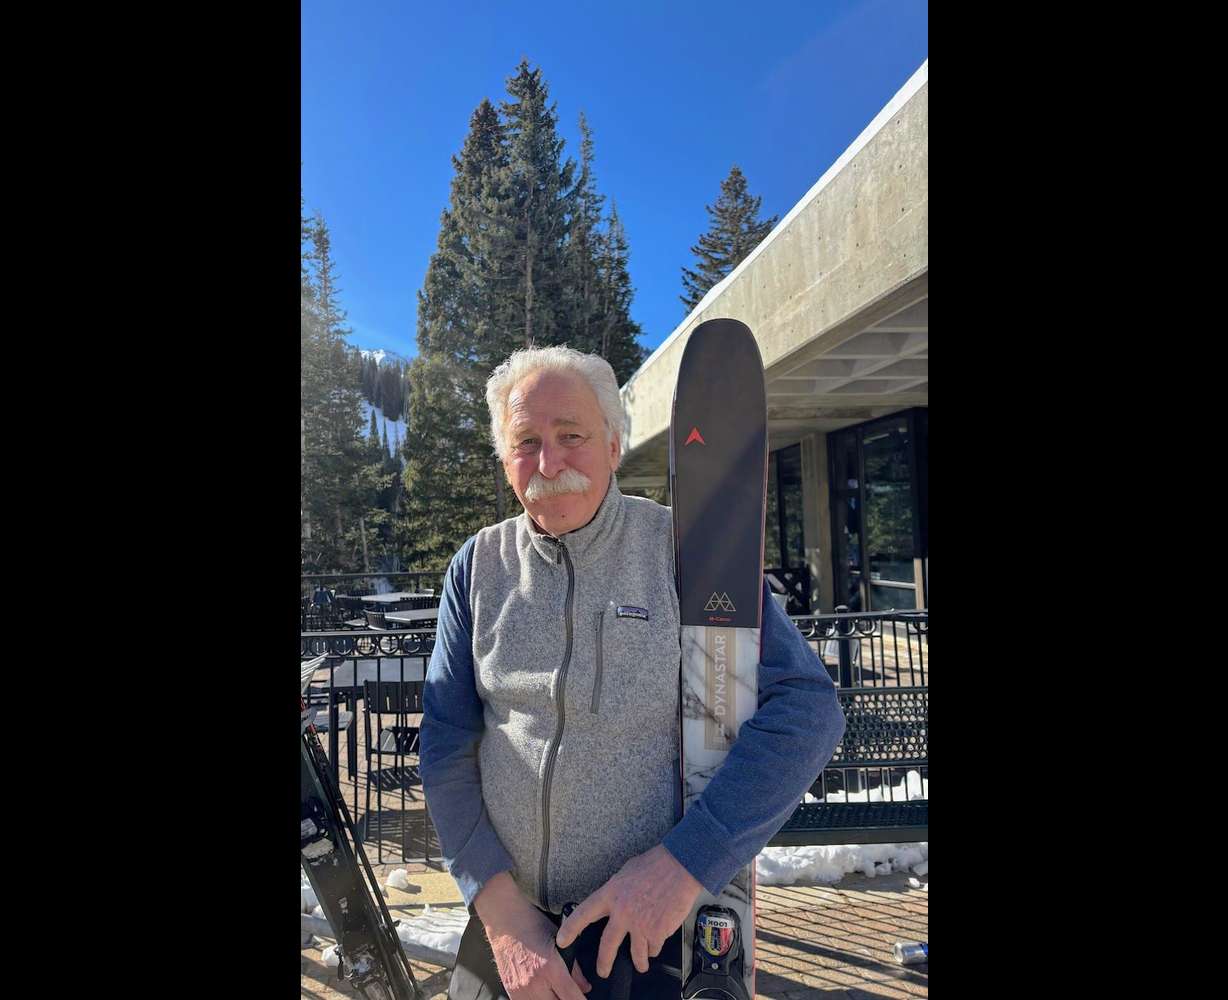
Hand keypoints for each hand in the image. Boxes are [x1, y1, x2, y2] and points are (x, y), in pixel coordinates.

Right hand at [474, 873, 587, 999]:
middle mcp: (536, 983)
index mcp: (551, 968)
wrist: (505, 919)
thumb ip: (575, 968)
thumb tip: (585, 987)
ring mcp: (521, 990)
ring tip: (555, 993)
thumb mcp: (560, 943)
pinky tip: (542, 993)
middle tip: (569, 993)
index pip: (572, 998)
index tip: (584, 998)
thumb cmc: (534, 925)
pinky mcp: (511, 991)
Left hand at [555, 844, 701, 977]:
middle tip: (602, 971)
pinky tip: (657, 942)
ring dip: (638, 962)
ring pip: (635, 955)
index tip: (562, 941)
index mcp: (611, 894)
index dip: (570, 930)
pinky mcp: (657, 932)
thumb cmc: (655, 864)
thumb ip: (617, 890)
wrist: (679, 867)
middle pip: (607, 947)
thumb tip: (615, 899)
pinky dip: (655, 948)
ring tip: (640, 965)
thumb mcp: (626, 872)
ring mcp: (640, 925)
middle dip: (603, 963)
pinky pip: (654, 949)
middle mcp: (622, 913)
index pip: (583, 915)